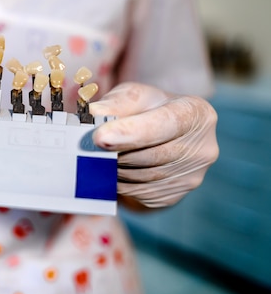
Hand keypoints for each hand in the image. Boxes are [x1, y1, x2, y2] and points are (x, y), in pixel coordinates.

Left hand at [89, 82, 218, 208]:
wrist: (160, 137)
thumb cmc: (147, 110)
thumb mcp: (135, 96)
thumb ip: (116, 102)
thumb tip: (95, 114)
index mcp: (197, 113)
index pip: (165, 124)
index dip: (131, 132)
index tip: (100, 137)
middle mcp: (203, 148)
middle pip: (150, 155)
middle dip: (116, 150)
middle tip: (90, 143)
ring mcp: (191, 177)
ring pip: (140, 177)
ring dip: (115, 166)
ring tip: (105, 152)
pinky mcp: (172, 197)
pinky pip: (136, 192)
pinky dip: (118, 181)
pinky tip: (114, 167)